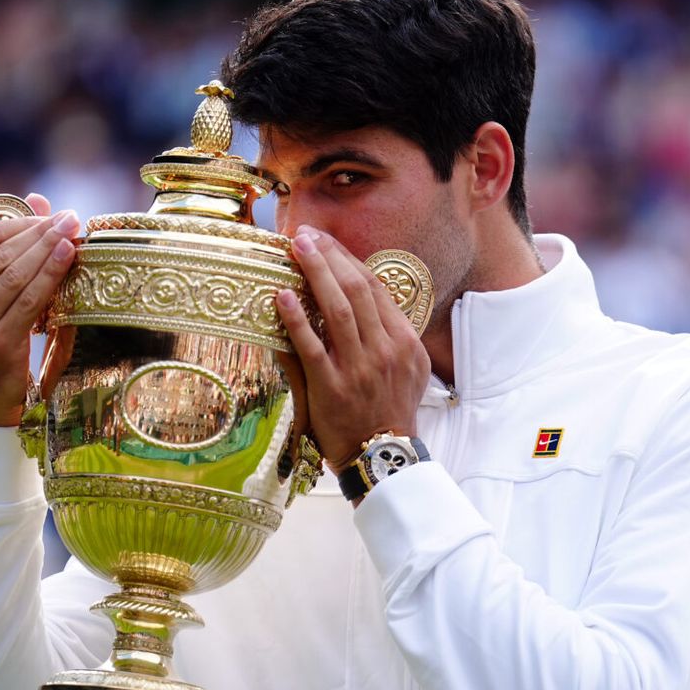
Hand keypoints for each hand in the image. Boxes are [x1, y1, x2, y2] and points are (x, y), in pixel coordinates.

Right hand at [0, 193, 80, 426]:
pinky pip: (29, 301)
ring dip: (50, 249)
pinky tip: (69, 257)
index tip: (52, 214)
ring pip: (16, 274)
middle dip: (41, 232)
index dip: (21, 221)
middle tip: (72, 218)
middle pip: (2, 254)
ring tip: (75, 231)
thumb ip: (6, 250)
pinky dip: (51, 275)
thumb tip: (38, 199)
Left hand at [275, 225, 430, 473]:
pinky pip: (312, 346)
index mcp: (403, 341)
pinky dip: (297, 319)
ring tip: (296, 249)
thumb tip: (362, 300)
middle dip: (330, 257)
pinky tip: (283, 296)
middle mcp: (384, 350)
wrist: (383, 455)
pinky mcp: (332, 387)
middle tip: (306, 235)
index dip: (349, 260)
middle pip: (356, 290)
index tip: (327, 242)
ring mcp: (359, 368)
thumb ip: (389, 335)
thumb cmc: (390, 410)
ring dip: (316, 274)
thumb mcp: (407, 369)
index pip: (375, 288)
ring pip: (338, 310)